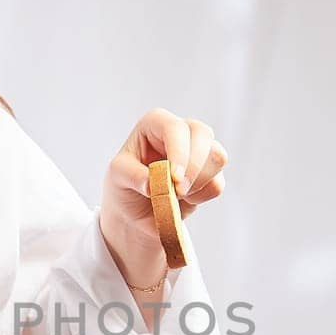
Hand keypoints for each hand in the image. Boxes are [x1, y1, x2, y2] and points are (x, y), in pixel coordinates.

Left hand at [100, 107, 226, 248]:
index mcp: (156, 123)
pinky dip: (201, 196)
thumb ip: (133, 176)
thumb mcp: (118, 177)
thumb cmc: (125, 185)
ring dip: (198, 182)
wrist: (135, 211)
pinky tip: (184, 199)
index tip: (174, 179)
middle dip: (194, 166)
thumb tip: (153, 183)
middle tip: (179, 193)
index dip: (179, 152)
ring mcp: (199, 150)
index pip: (174, 128)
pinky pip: (218, 183)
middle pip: (203, 135)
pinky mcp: (210, 172)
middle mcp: (181, 130)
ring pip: (217, 157)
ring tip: (176, 195)